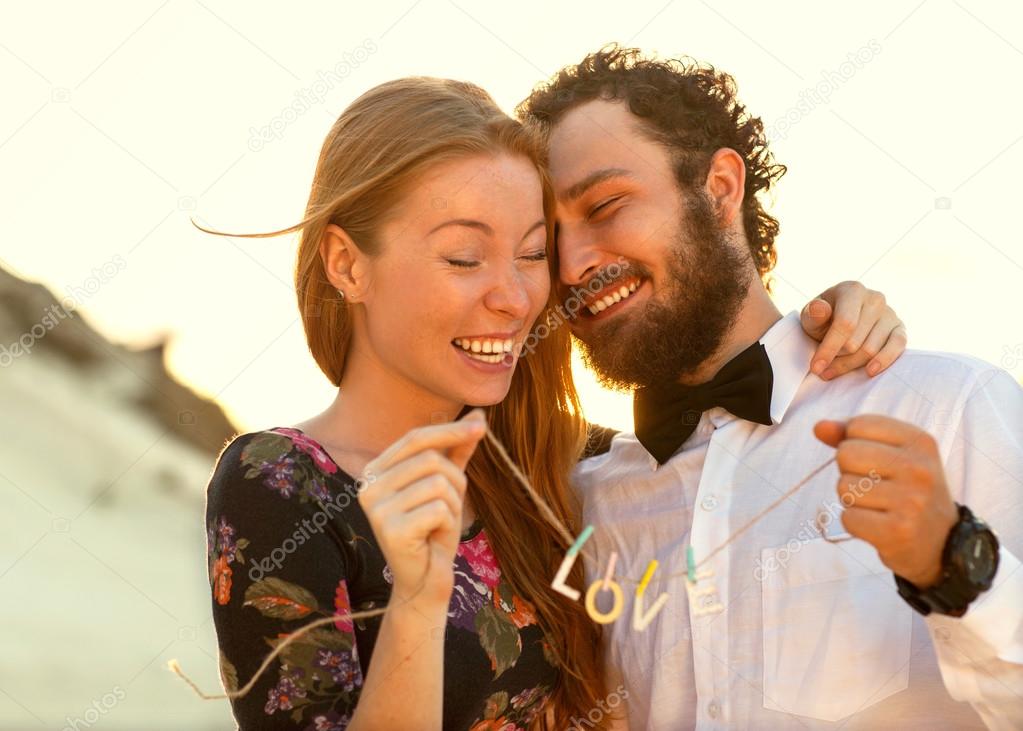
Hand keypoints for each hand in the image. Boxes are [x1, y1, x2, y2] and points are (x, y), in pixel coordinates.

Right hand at [358, 409, 486, 608]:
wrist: (426, 581)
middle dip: (455, 482)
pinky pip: (438, 509)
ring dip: (452, 505)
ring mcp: (376, 509)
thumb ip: (457, 450)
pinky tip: (434, 538)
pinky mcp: (391, 530)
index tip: (481, 426)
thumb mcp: (447, 486)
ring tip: (439, 524)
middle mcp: (367, 487)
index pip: (415, 438)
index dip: (449, 430)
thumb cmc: (434, 531)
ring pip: (438, 483)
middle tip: (447, 509)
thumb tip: (479, 415)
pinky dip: (448, 523)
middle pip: (431, 459)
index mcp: (374, 471)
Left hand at [799, 281, 906, 379]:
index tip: (816, 368)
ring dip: (851, 365)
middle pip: (855, 342)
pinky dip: (884, 361)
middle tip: (824, 368)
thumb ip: (813, 315)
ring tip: (834, 370)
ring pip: (871, 350)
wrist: (841, 318)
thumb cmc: (824, 319)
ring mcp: (890, 313)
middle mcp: (875, 299)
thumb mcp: (811, 317)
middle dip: (837, 359)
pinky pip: (897, 346)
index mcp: (852, 290)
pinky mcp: (900, 328)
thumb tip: (820, 310)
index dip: (829, 348)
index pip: (845, 324)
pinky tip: (870, 371)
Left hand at [814, 415, 958, 587]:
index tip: (878, 462)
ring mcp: (911, 501)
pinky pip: (848, 518)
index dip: (855, 444)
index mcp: (920, 441)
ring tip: (880, 506)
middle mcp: (919, 468)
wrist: (941, 542)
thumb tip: (819, 427)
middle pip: (846, 454)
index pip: (858, 425)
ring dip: (853, 499)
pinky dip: (855, 523)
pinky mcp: (898, 531)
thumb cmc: (907, 490)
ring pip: (844, 487)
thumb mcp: (892, 453)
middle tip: (876, 487)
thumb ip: (852, 436)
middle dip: (849, 471)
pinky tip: (878, 525)